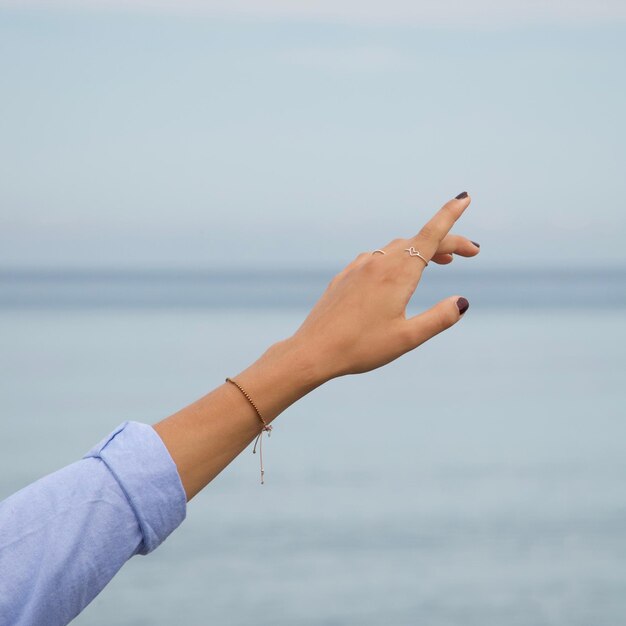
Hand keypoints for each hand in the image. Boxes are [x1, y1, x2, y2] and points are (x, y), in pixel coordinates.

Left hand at [291, 192, 478, 380]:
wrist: (313, 351)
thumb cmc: (360, 347)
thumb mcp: (408, 338)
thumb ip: (439, 319)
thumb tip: (462, 302)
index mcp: (398, 273)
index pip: (431, 235)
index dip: (450, 215)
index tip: (465, 198)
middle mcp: (378, 263)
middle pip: (418, 241)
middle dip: (446, 242)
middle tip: (469, 254)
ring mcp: (358, 267)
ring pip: (397, 248)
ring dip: (421, 250)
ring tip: (439, 262)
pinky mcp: (345, 276)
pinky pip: (376, 258)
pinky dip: (396, 258)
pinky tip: (397, 274)